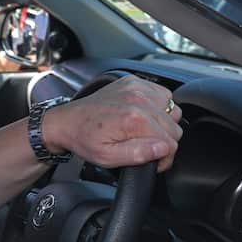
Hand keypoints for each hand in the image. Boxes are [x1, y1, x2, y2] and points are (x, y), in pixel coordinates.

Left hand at [42, 75, 182, 170]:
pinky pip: (163, 94)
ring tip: (144, 130)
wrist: (67, 121)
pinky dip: (159, 106)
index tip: (154, 159)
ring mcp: (136, 87)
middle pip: (174, 126)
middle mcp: (137, 99)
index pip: (171, 142)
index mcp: (133, 119)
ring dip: (163, 122)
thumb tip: (164, 148)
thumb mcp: (108, 157)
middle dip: (164, 140)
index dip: (164, 156)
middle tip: (147, 146)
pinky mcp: (134, 81)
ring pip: (173, 110)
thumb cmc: (85, 139)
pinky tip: (144, 115)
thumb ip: (139, 154)